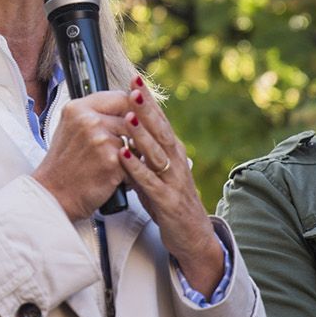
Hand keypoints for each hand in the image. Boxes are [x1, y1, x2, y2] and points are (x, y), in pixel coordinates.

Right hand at [32, 91, 133, 221]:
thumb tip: (127, 104)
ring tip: (116, 163)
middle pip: (132, 119)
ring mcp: (101, 140)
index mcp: (78, 108)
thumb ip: (96, 114)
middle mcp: (89, 120)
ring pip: (134, 140)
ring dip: (133, 153)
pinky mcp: (112, 161)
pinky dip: (129, 171)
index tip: (136, 118)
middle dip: (134, 134)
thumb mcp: (71, 128)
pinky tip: (115, 176)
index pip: (120, 97)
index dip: (132, 108)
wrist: (54, 195)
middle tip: (127, 147)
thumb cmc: (64, 164)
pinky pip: (134, 161)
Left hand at [118, 79, 224, 296]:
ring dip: (142, 134)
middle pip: (161, 130)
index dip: (148, 100)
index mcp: (173, 152)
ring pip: (157, 153)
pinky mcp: (168, 201)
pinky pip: (150, 181)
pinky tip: (124, 155)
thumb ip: (142, 152)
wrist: (192, 236)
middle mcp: (176, 162)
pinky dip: (137, 167)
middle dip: (147, 109)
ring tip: (128, 116)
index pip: (160, 120)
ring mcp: (173, 180)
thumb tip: (123, 128)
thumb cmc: (169, 200)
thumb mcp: (155, 171)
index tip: (135, 79)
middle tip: (133, 88)